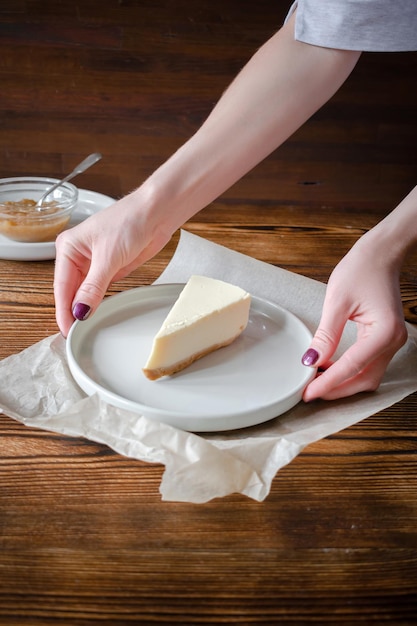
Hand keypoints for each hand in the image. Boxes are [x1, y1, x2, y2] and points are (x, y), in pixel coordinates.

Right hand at [54, 191, 172, 336]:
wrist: (156, 213)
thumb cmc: (130, 221)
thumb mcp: (108, 257)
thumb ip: (93, 287)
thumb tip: (80, 310)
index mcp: (68, 248)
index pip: (62, 287)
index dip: (64, 311)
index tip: (67, 331)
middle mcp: (77, 256)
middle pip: (71, 292)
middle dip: (73, 312)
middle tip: (75, 335)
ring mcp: (94, 263)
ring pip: (85, 293)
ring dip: (85, 309)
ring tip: (84, 330)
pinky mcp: (110, 268)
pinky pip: (100, 290)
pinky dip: (98, 302)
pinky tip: (97, 314)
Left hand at [301, 230, 407, 400]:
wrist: (381, 254)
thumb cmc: (362, 269)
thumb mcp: (337, 302)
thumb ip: (326, 335)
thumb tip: (311, 361)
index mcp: (384, 332)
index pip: (352, 366)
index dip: (328, 383)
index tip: (308, 393)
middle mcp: (393, 341)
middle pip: (364, 379)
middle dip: (336, 389)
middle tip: (309, 392)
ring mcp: (393, 342)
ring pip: (368, 376)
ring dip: (343, 383)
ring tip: (316, 382)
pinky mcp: (386, 339)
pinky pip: (369, 364)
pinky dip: (350, 372)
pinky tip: (330, 370)